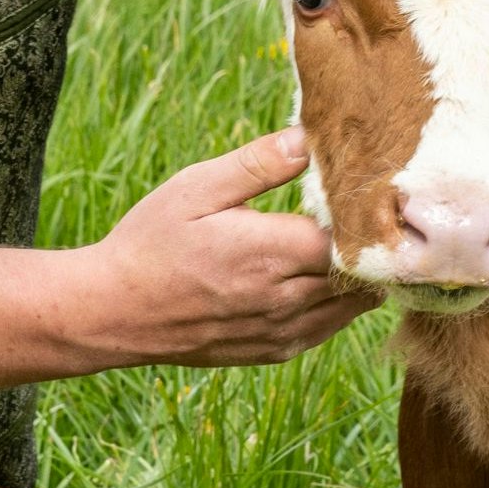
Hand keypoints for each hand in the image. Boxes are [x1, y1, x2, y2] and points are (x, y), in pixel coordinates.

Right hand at [69, 130, 381, 367]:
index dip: (362, 212)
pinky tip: (331, 279)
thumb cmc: (151, 242)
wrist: (113, 312)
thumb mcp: (197, 188)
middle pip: (359, 273)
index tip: (365, 190)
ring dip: (361, 277)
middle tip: (375, 214)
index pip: (351, 235)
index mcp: (271, 252)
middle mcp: (284, 299)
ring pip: (352, 306)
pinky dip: (340, 305)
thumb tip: (309, 136)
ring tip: (362, 244)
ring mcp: (281, 331)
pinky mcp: (274, 352)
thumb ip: (259, 164)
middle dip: (369, 245)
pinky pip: (328, 329)